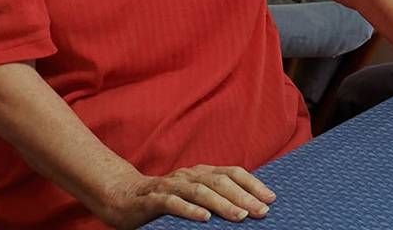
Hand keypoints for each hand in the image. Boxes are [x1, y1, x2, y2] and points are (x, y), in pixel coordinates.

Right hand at [101, 165, 275, 226]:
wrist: (121, 196)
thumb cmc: (162, 199)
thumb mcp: (191, 195)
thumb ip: (213, 197)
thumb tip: (246, 207)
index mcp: (199, 173)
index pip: (231, 173)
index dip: (252, 184)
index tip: (271, 198)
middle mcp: (187, 176)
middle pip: (219, 181)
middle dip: (243, 196)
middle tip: (261, 211)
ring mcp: (169, 186)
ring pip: (199, 191)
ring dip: (222, 203)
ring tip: (240, 216)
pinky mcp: (151, 199)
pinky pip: (172, 203)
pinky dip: (189, 210)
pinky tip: (204, 219)